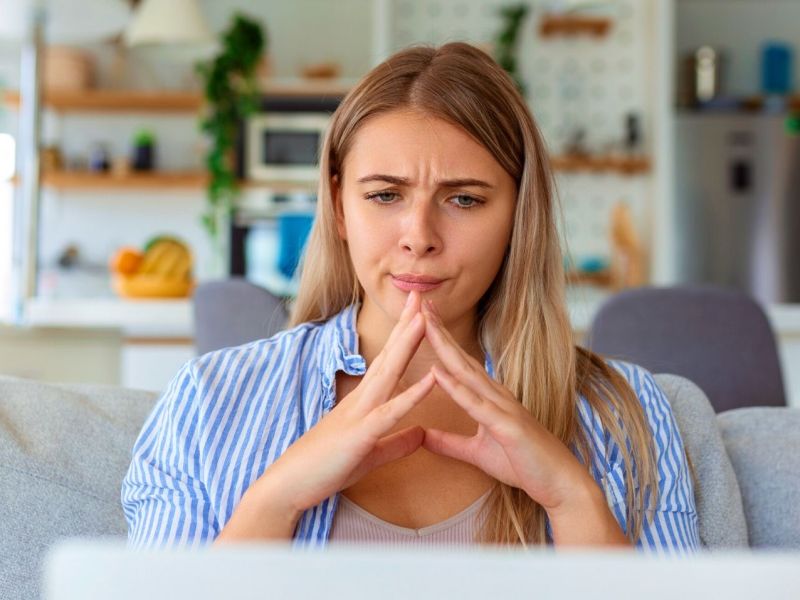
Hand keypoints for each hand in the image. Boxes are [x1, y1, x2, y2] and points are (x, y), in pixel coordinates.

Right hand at [261, 291, 433, 514]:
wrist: (288, 488)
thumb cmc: (325, 469)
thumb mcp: (370, 456)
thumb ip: (397, 443)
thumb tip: (422, 433)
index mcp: (364, 403)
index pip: (389, 362)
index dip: (405, 336)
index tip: (420, 312)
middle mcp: (361, 400)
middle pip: (390, 356)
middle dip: (407, 325)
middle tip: (422, 293)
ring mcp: (359, 414)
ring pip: (389, 373)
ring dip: (408, 344)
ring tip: (425, 318)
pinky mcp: (360, 435)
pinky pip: (391, 412)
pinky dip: (412, 394)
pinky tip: (431, 379)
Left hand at [420, 300, 598, 513]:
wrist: (559, 483)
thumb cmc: (524, 464)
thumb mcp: (478, 453)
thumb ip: (450, 443)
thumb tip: (423, 436)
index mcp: (490, 397)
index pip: (460, 363)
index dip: (441, 340)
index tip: (421, 318)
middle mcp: (496, 394)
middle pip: (460, 357)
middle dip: (439, 330)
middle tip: (419, 304)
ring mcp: (503, 407)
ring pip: (466, 372)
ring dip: (443, 347)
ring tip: (424, 324)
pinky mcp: (507, 425)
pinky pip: (476, 404)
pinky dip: (455, 387)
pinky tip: (437, 373)